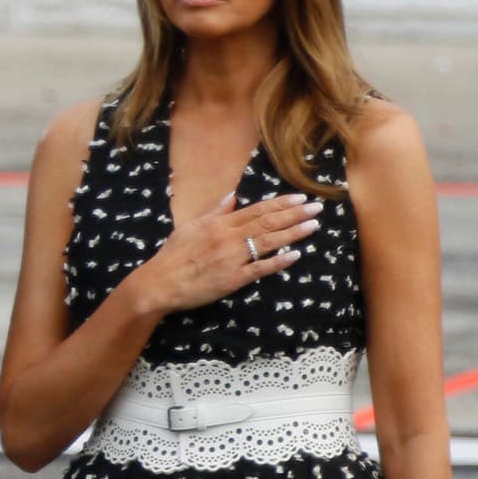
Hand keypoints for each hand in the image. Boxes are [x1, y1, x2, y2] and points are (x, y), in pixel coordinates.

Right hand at [131, 191, 321, 314]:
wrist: (160, 282)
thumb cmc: (173, 255)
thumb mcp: (191, 226)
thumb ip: (215, 211)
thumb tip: (232, 195)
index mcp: (219, 224)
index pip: (256, 210)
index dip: (280, 204)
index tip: (300, 199)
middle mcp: (228, 238)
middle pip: (267, 223)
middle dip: (294, 215)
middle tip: (317, 208)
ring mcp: (232, 259)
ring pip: (267, 242)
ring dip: (292, 234)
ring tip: (313, 226)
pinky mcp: (232, 279)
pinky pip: (259, 269)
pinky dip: (278, 261)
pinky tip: (295, 255)